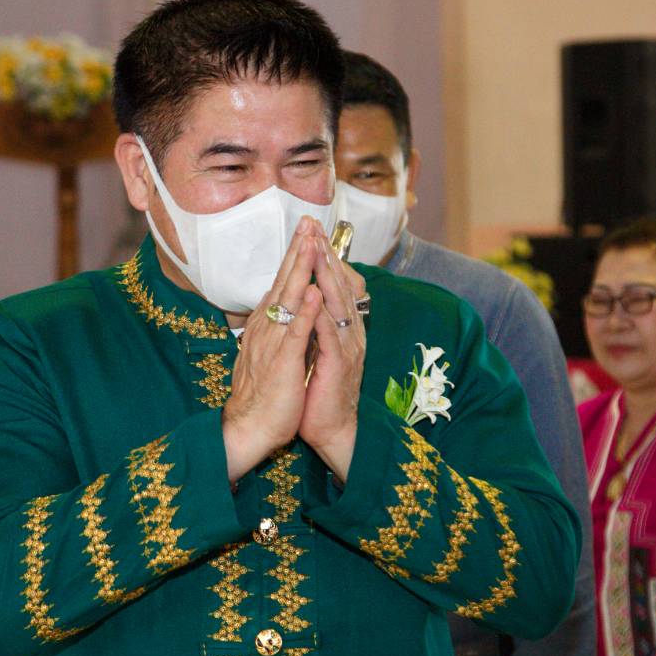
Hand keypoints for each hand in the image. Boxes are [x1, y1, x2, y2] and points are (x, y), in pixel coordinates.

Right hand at [221, 220, 324, 480]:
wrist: (248, 429)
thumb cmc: (262, 395)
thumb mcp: (267, 354)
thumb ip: (274, 330)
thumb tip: (278, 310)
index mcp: (265, 326)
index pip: (281, 283)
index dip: (293, 256)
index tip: (305, 231)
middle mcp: (266, 327)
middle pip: (283, 281)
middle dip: (297, 250)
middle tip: (308, 221)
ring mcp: (272, 342)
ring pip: (287, 299)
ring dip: (300, 269)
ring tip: (311, 242)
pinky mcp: (282, 362)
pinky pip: (295, 332)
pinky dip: (303, 310)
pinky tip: (311, 291)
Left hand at [297, 230, 366, 478]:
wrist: (333, 429)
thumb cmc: (320, 390)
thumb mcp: (317, 350)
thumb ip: (316, 325)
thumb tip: (306, 300)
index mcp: (342, 326)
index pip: (335, 283)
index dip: (324, 256)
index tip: (312, 230)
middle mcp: (349, 331)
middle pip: (339, 284)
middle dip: (326, 253)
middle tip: (314, 225)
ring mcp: (347, 346)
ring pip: (337, 303)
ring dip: (326, 273)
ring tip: (316, 247)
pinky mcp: (339, 365)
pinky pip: (331, 334)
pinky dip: (323, 312)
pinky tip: (317, 294)